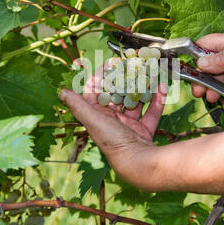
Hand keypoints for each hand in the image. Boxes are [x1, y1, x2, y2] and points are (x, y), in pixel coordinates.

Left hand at [58, 64, 166, 185]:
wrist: (137, 161)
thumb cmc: (112, 140)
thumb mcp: (93, 119)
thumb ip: (78, 105)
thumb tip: (61, 92)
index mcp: (98, 116)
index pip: (96, 91)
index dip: (101, 76)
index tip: (111, 62)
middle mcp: (112, 120)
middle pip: (117, 94)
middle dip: (125, 79)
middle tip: (133, 65)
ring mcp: (129, 125)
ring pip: (136, 102)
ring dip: (142, 87)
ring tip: (149, 72)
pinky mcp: (144, 130)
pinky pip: (151, 112)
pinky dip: (157, 100)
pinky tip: (162, 87)